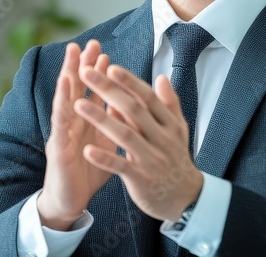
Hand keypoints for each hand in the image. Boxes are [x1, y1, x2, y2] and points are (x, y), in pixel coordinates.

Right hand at [36, 40, 116, 229]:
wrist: (71, 201)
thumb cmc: (88, 171)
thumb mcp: (105, 143)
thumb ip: (113, 122)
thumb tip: (125, 102)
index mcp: (87, 122)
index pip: (92, 92)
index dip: (98, 73)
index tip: (105, 52)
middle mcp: (73, 122)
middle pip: (77, 88)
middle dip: (83, 65)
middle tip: (88, 43)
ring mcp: (63, 132)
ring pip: (66, 98)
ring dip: (68, 75)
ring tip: (72, 56)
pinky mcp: (58, 147)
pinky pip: (60, 124)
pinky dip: (63, 105)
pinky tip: (66, 91)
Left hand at [76, 65, 203, 221]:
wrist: (186, 198)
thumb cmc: (176, 160)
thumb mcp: (179, 130)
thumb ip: (169, 103)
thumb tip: (161, 77)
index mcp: (169, 124)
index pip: (147, 98)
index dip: (129, 82)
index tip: (110, 67)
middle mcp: (161, 138)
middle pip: (133, 110)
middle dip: (108, 90)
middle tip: (87, 73)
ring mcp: (151, 159)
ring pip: (124, 135)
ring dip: (100, 119)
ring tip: (78, 104)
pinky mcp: (141, 179)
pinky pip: (121, 167)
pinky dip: (104, 158)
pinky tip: (87, 150)